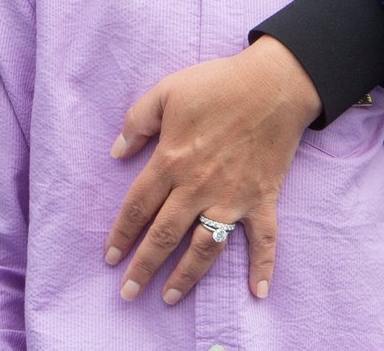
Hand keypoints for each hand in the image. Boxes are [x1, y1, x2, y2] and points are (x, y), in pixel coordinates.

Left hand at [104, 36, 318, 304]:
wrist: (274, 84)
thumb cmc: (218, 84)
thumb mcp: (166, 91)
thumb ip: (137, 121)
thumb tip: (116, 152)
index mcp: (172, 161)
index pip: (138, 206)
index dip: (121, 233)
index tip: (110, 257)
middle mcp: (198, 187)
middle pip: (164, 236)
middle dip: (143, 267)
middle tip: (128, 293)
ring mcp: (232, 197)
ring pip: (205, 247)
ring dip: (186, 276)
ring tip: (169, 298)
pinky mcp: (262, 199)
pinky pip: (264, 240)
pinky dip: (263, 266)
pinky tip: (258, 291)